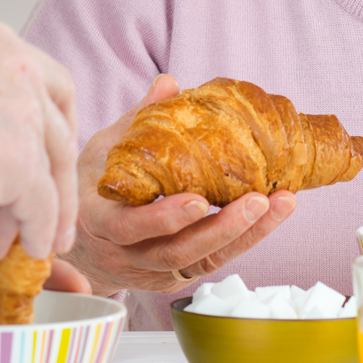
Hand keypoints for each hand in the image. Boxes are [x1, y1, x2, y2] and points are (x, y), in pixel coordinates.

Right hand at [0, 22, 77, 260]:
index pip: (53, 86)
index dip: (55, 128)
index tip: (47, 159)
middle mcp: (22, 71)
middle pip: (58, 133)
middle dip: (56, 179)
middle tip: (52, 212)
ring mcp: (26, 115)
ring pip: (51, 174)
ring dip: (41, 214)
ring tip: (21, 242)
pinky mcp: (19, 162)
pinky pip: (38, 206)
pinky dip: (33, 232)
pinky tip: (17, 248)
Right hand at [64, 74, 297, 294]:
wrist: (81, 242)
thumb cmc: (93, 189)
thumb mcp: (102, 150)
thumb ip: (134, 121)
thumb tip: (169, 84)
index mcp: (100, 221)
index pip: (130, 227)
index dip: (164, 218)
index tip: (199, 200)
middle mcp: (124, 254)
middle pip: (177, 252)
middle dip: (223, 229)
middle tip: (259, 201)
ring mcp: (150, 271)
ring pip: (201, 261)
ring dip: (245, 235)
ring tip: (281, 204)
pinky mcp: (172, 278)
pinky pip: (209, 262)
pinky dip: (243, 240)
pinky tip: (269, 217)